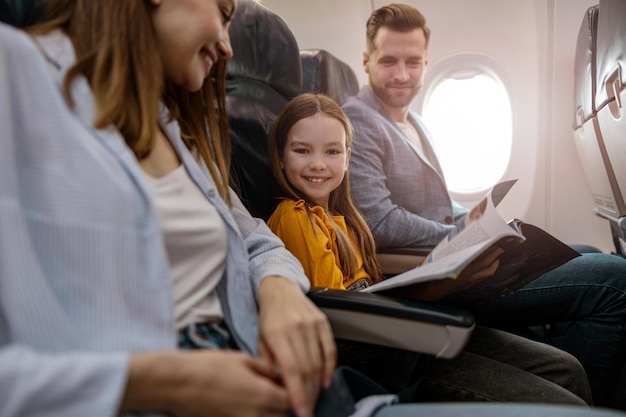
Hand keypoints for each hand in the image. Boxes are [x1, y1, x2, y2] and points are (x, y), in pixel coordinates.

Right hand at [121, 350, 289, 416]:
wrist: (177, 383)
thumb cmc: (209, 366)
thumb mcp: (242, 359)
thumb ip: (267, 369)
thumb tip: (280, 376)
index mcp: (264, 395)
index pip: (291, 400)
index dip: (291, 391)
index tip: (285, 383)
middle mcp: (257, 416)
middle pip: (282, 416)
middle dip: (281, 405)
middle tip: (273, 391)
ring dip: (268, 412)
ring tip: (258, 399)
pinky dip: (252, 415)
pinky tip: (244, 405)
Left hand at [256, 276, 336, 416]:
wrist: (280, 289)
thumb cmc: (268, 316)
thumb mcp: (260, 339)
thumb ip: (268, 363)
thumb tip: (278, 387)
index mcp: (277, 333)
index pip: (291, 369)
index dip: (297, 393)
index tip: (300, 411)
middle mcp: (296, 328)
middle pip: (307, 369)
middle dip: (308, 395)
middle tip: (307, 411)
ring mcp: (312, 324)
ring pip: (319, 362)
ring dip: (317, 385)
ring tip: (313, 400)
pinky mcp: (323, 322)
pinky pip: (330, 350)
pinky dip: (329, 368)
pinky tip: (325, 382)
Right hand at [398, 247, 503, 300]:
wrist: (431, 290)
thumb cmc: (436, 273)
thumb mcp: (445, 260)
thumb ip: (456, 253)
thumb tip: (465, 243)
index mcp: (464, 270)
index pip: (483, 261)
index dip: (492, 254)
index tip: (499, 246)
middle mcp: (469, 278)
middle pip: (488, 270)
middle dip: (496, 260)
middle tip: (500, 250)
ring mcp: (469, 283)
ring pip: (486, 275)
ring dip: (492, 265)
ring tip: (494, 257)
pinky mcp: (467, 285)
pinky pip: (480, 278)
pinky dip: (484, 271)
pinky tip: (482, 266)